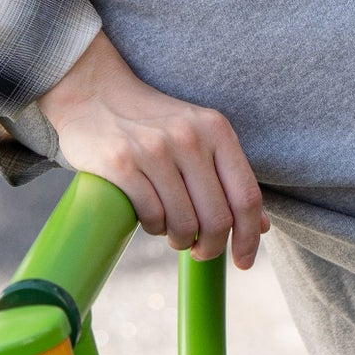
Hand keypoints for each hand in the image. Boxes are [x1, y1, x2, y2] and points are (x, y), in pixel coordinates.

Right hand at [38, 31, 269, 268]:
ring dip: (180, 240)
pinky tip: (150, 218)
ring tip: (171, 232)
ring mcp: (153, 148)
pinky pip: (151, 217)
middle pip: (218, 218)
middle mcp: (188, 136)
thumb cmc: (151, 122)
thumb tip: (260, 226)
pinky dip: (154, 228)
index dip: (248, 238)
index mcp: (215, 128)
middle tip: (199, 250)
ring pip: (184, 224)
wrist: (94, 93)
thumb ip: (228, 176)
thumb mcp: (197, 135)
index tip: (243, 262)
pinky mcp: (120, 163)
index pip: (246, 196)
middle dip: (211, 248)